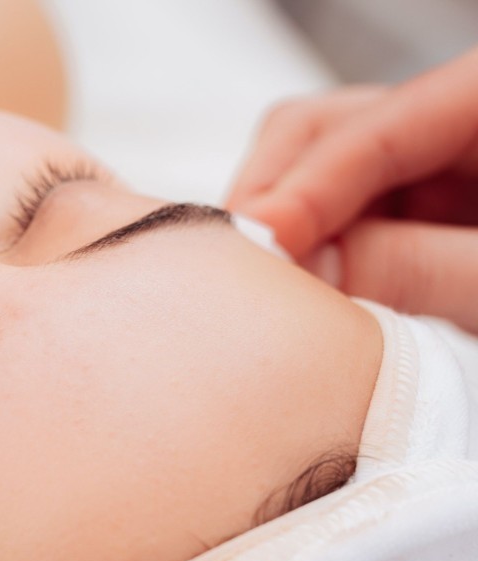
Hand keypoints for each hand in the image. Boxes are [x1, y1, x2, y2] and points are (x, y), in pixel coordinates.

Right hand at [228, 47, 477, 333]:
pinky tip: (303, 289)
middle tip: (253, 270)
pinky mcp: (418, 213)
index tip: (259, 241)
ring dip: (288, 228)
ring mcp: (432, 167)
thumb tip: (314, 272)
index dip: (306, 184)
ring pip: (319, 175)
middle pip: (327, 130)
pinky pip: (341, 218)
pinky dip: (312, 252)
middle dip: (280, 195)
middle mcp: (454, 124)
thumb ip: (427, 268)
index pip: (376, 127)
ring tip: (276, 287)